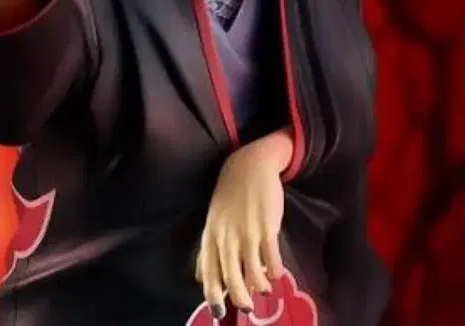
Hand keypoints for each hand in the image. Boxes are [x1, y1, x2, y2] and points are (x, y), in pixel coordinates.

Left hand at [196, 132, 289, 316]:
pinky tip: (276, 273)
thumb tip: (200, 277)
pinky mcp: (266, 227)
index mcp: (211, 234)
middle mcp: (226, 235)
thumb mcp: (213, 220)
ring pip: (252, 272)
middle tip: (246, 306)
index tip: (218, 312)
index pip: (209, 270)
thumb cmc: (230, 195)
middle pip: (231, 277)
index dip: (213, 294)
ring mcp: (246, 231)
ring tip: (264, 287)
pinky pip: (271, 258)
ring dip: (259, 285)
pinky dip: (274, 271)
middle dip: (239, 297)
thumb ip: (208, 248)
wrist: (249, 166)